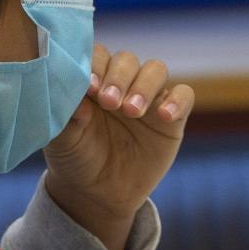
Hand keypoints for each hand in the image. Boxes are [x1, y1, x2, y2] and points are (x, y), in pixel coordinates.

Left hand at [43, 45, 194, 249]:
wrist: (98, 193)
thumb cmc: (76, 158)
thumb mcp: (63, 142)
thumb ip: (67, 119)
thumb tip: (78, 103)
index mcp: (93, 80)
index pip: (97, 56)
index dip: (95, 66)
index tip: (89, 87)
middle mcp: (121, 82)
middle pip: (127, 60)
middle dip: (119, 77)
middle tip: (109, 102)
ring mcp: (148, 98)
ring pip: (155, 70)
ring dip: (144, 86)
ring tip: (132, 111)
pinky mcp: (172, 117)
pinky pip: (185, 95)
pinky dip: (177, 100)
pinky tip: (165, 116)